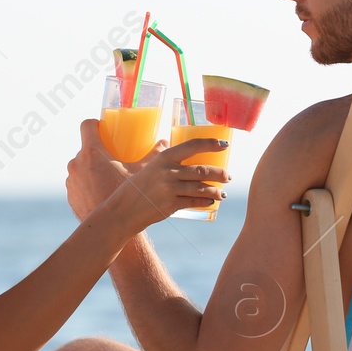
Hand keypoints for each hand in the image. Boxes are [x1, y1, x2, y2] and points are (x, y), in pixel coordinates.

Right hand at [66, 120, 227, 230]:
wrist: (124, 209)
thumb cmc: (137, 186)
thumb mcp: (146, 165)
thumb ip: (158, 154)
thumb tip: (166, 141)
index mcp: (164, 158)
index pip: (192, 146)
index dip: (211, 143)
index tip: (225, 144)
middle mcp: (168, 172)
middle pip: (201, 169)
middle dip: (219, 173)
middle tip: (227, 176)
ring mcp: (169, 189)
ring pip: (200, 187)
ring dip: (216, 190)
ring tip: (223, 193)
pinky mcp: (171, 205)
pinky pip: (194, 202)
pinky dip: (205, 202)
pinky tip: (211, 202)